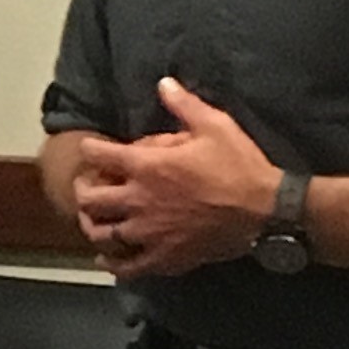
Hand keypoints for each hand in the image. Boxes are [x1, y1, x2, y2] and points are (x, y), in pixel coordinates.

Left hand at [71, 77, 283, 278]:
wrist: (266, 210)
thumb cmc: (239, 165)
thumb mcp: (215, 125)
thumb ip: (184, 104)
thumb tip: (163, 82)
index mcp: (147, 166)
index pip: (99, 155)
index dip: (90, 149)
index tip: (92, 148)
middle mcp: (139, 200)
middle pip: (90, 199)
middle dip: (83, 190)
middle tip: (88, 186)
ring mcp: (149, 233)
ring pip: (102, 235)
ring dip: (93, 226)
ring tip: (94, 220)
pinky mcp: (165, 257)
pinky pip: (129, 267)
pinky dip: (114, 264)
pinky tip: (109, 259)